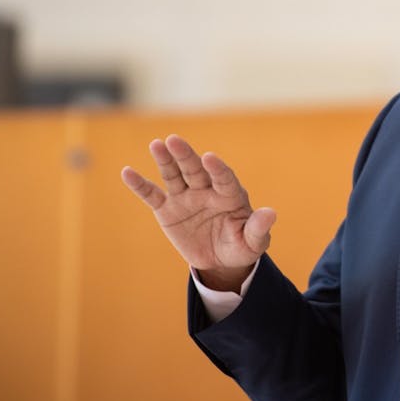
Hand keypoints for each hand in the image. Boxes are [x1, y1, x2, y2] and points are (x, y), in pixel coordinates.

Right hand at [121, 134, 276, 292]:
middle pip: (195, 170)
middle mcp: (206, 190)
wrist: (220, 260)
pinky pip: (152, 195)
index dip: (218, 168)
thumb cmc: (240, 246)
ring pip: (174, 175)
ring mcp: (185, 197)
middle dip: (186, 155)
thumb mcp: (252, 242)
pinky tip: (127, 172)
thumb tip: (271, 213)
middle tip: (174, 140)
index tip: (210, 158)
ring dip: (165, 160)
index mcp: (230, 195)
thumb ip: (259, 228)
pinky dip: (140, 185)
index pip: (224, 178)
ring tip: (156, 144)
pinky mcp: (167, 209)